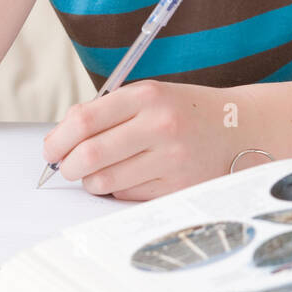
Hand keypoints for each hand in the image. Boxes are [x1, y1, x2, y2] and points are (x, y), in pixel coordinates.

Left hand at [41, 80, 238, 199]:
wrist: (240, 129)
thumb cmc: (184, 112)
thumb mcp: (150, 96)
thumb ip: (107, 112)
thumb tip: (61, 139)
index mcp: (148, 96)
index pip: (85, 119)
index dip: (58, 139)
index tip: (51, 149)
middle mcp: (160, 125)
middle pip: (90, 155)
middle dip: (68, 166)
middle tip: (67, 167)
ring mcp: (172, 159)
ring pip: (105, 181)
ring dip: (92, 181)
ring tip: (99, 172)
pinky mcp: (178, 187)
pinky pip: (128, 196)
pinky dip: (118, 190)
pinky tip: (131, 176)